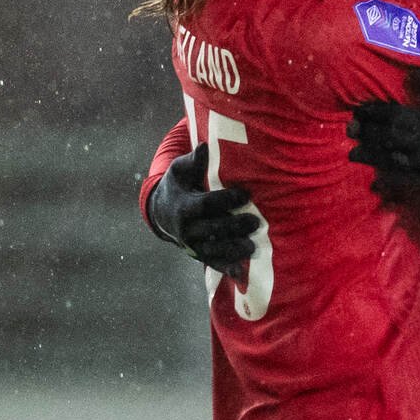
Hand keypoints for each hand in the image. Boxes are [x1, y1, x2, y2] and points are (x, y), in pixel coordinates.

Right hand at [146, 143, 258, 281]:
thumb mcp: (181, 171)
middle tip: (256, 221)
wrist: (163, 212)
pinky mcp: (200, 256)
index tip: (245, 194)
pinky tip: (243, 273)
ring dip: (234, 250)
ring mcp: (193, 245)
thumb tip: (205, 146)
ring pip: (213, 250)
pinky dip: (227, 269)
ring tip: (253, 246)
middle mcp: (186, 229)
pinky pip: (213, 264)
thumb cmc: (179, 185)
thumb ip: (194, 161)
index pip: (205, 204)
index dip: (225, 200)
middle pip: (212, 229)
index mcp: (183, 206)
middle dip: (234, 227)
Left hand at [348, 69, 419, 186]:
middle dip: (367, 133)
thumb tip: (411, 73)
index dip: (374, 113)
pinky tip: (377, 182)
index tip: (358, 111)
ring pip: (392, 159)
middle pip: (387, 137)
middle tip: (349, 132)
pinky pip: (408, 180)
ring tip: (353, 155)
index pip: (393, 114)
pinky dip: (391, 180)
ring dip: (372, 156)